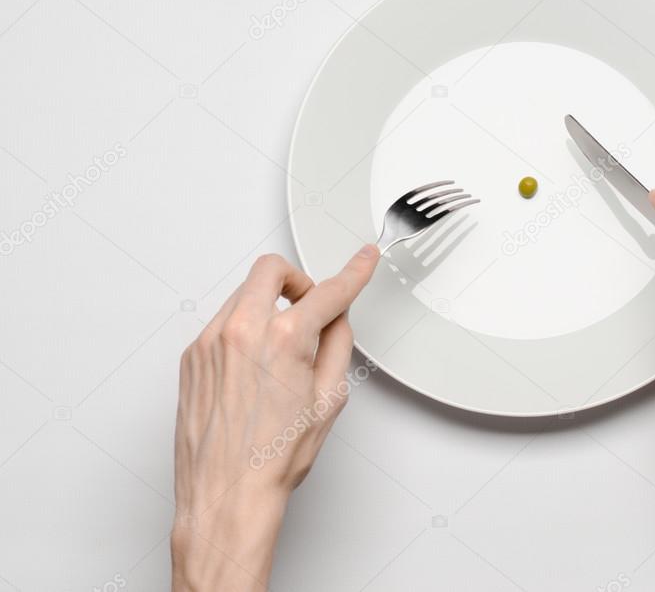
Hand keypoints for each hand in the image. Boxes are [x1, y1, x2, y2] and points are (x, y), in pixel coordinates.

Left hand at [171, 245, 379, 591]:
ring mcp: (210, 341)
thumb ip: (337, 346)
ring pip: (244, 294)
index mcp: (285, 339)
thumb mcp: (328, 399)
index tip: (362, 260)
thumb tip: (335, 319)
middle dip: (297, 280)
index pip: (329, 291)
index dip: (353, 273)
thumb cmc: (272, 459)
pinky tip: (255, 366)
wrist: (226, 493)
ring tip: (280, 349)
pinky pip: (223, 322)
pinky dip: (244, 330)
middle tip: (310, 303)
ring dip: (268, 306)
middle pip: (272, 269)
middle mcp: (241, 331)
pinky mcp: (192, 356)